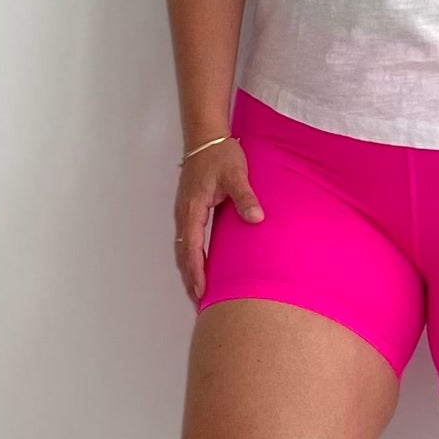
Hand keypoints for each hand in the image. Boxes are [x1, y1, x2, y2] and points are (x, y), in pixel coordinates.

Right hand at [174, 138, 263, 307]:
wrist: (206, 137)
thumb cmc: (220, 154)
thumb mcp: (236, 174)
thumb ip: (245, 197)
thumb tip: (255, 219)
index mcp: (192, 208)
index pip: (192, 248)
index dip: (196, 272)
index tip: (201, 292)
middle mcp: (184, 213)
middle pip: (183, 254)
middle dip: (189, 279)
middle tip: (199, 302)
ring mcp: (185, 212)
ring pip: (183, 248)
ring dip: (189, 270)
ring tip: (198, 292)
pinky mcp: (190, 209)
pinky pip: (188, 239)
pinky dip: (191, 257)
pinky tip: (200, 266)